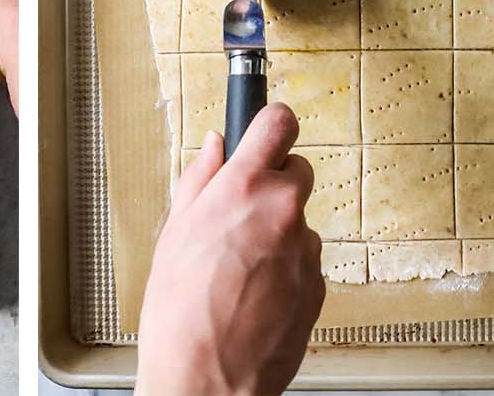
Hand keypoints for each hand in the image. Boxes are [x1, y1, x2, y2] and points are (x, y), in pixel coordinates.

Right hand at [136, 105, 323, 395]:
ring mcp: (305, 252)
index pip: (278, 122)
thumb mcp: (174, 231)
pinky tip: (256, 293)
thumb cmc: (181, 314)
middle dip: (274, 183)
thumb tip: (214, 148)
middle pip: (298, 170)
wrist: (207, 381)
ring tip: (242, 267)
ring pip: (299, 222)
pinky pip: (305, 262)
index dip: (271, 122)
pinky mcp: (319, 288)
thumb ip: (199, 179)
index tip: (266, 127)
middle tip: (243, 209)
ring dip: (279, 232)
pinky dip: (288, 270)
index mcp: (243, 187)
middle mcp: (282, 212)